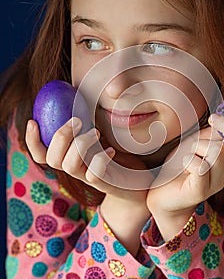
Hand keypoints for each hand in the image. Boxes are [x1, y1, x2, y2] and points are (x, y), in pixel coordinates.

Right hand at [25, 117, 151, 253]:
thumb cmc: (115, 154)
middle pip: (51, 159)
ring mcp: (86, 178)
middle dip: (60, 137)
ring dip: (80, 144)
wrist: (136, 183)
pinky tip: (111, 151)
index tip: (33, 120)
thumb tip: (75, 94)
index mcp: (68, 157)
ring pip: (69, 166)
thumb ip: (86, 122)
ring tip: (97, 132)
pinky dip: (100, 159)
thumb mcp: (99, 136)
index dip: (31, 140)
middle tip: (77, 121)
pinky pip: (94, 174)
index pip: (40, 154)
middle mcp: (73, 168)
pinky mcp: (102, 183)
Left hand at [146, 111, 223, 239]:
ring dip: (199, 144)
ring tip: (188, 151)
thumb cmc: (183, 162)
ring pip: (217, 152)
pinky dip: (189, 158)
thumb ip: (216, 131)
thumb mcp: (201, 140)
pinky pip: (201, 167)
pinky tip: (184, 162)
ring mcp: (216, 183)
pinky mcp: (200, 192)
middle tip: (212, 119)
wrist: (164, 190)